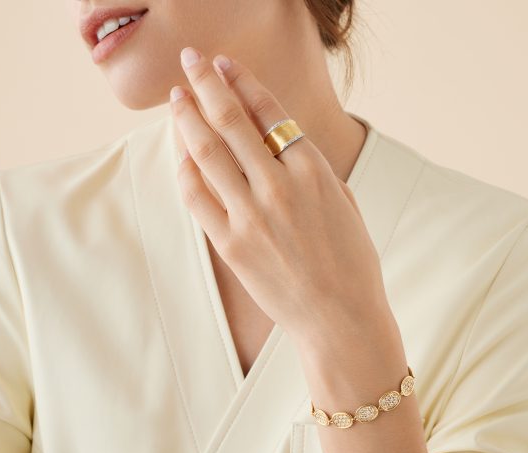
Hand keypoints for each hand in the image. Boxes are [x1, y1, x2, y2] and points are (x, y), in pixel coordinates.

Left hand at [170, 47, 390, 341]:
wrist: (340, 317)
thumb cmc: (350, 260)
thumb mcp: (343, 200)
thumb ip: (310, 167)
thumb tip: (279, 139)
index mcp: (312, 171)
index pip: (267, 112)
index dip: (242, 82)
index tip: (224, 64)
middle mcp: (278, 186)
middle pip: (230, 121)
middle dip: (206, 83)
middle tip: (190, 60)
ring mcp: (251, 216)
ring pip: (207, 152)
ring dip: (188, 117)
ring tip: (177, 97)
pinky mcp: (231, 244)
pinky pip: (196, 197)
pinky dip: (185, 169)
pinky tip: (180, 151)